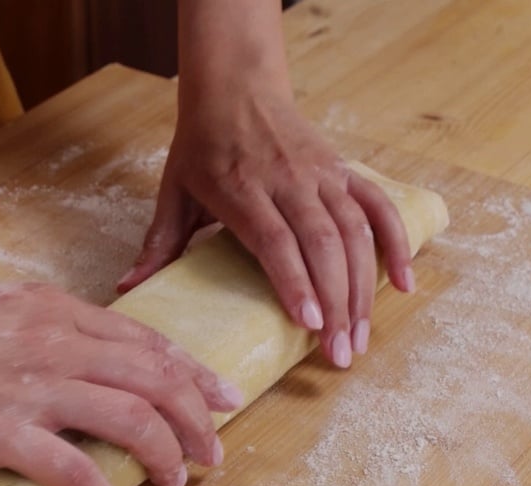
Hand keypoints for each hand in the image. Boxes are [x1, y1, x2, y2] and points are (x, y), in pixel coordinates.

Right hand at [0, 258, 241, 485]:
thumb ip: (45, 331)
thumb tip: (85, 363)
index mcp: (55, 310)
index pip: (147, 341)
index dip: (194, 373)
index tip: (225, 397)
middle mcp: (54, 342)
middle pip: (154, 378)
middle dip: (196, 418)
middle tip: (215, 452)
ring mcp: (28, 384)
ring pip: (128, 417)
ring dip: (164, 453)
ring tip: (178, 481)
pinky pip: (68, 466)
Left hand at [119, 0, 412, 367]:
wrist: (235, 86)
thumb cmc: (202, 145)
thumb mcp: (173, 191)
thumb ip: (158, 243)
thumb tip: (127, 289)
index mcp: (241, 188)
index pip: (274, 239)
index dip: (294, 281)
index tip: (308, 324)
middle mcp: (287, 181)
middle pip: (322, 243)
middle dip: (335, 303)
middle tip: (340, 354)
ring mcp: (321, 174)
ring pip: (355, 232)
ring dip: (363, 288)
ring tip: (361, 337)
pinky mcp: (343, 170)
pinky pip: (379, 207)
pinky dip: (396, 243)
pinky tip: (403, 284)